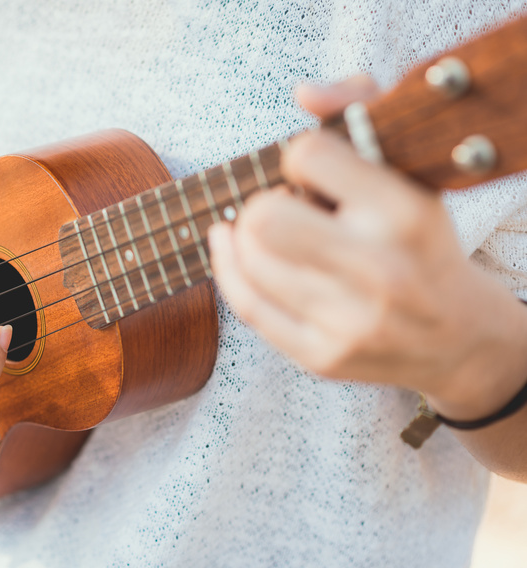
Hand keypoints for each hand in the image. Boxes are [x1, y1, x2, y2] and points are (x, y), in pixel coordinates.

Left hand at [209, 76, 526, 419]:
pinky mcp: (322, 357)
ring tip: (269, 232)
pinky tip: (231, 246)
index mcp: (405, 214)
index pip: (306, 156)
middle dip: (262, 203)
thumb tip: (304, 92)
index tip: (313, 171)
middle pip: (263, 218)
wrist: (458, 338)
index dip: (299, 156)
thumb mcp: (410, 171)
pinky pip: (246, 305)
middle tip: (284, 207)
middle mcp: (380, 270)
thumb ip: (360, 109)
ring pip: (248, 261)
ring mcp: (349, 321)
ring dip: (246, 237)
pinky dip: (228, 268)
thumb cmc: (421, 241)